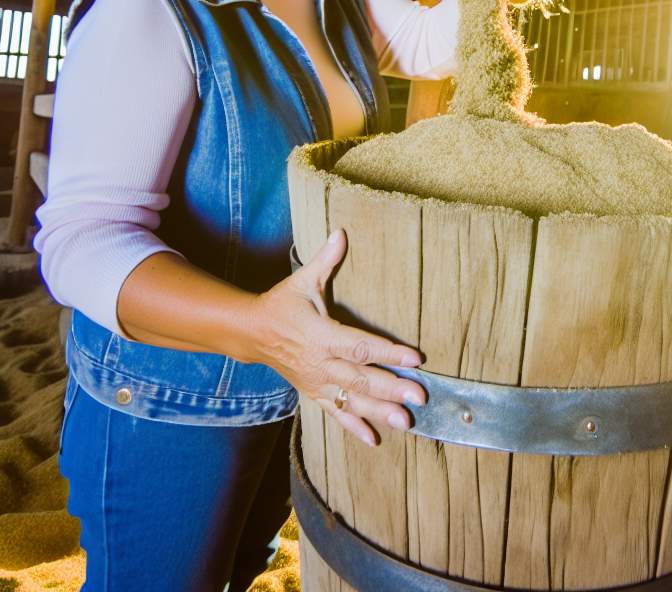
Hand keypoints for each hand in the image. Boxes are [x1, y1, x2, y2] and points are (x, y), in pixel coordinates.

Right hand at [251, 230, 425, 445]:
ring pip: (352, 401)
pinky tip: (375, 440)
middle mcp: (321, 363)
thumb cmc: (281, 304)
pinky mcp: (313, 393)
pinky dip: (355, 428)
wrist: (250, 334)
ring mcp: (317, 382)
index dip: (389, 352)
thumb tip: (342, 232)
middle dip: (392, 388)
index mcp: (322, 335)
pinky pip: (336, 414)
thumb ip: (325, 260)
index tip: (415, 358)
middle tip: (420, 396)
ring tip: (406, 423)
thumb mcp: (302, 280)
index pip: (361, 345)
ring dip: (379, 412)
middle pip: (361, 379)